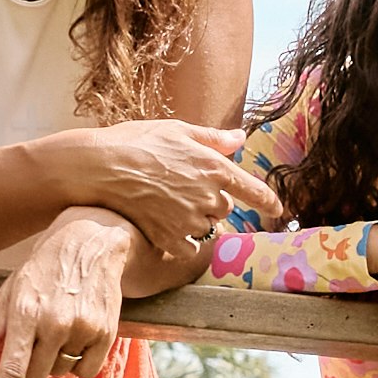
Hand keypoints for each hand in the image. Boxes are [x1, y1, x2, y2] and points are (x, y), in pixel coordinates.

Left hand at [0, 205, 139, 377]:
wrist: (90, 246)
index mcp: (24, 313)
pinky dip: (80, 362)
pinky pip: (86, 371)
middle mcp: (54, 322)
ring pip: (60, 373)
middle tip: (37, 338)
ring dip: (56, 361)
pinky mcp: (105, 333)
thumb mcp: (10, 294)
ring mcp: (82, 328)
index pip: (11, 367)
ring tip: (61, 327)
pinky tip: (79, 334)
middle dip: (30, 368)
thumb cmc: (42, 272)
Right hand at [67, 119, 276, 260]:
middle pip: (224, 208)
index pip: (254, 190)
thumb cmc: (135, 142)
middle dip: (209, 201)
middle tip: (178, 187)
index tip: (277, 210)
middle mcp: (209, 196)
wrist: (100, 167)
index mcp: (214, 167)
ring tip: (163, 202)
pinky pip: (188, 248)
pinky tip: (160, 226)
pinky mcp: (171, 238)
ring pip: (206, 227)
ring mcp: (190, 219)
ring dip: (194, 220)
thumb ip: (213, 138)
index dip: (269, 202)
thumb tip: (241, 138)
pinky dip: (179, 241)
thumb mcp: (177, 130)